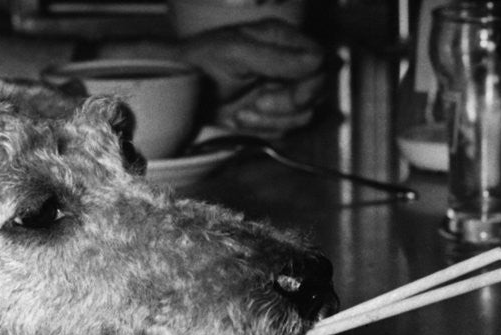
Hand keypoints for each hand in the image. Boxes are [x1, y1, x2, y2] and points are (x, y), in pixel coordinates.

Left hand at [179, 19, 325, 135]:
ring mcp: (281, 91)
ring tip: (243, 111)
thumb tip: (316, 61)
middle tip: (259, 103)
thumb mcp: (235, 52)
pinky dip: (263, 129)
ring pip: (304, 114)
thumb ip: (277, 56)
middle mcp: (286, 64)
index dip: (312, 82)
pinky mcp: (272, 115)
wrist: (179, 96)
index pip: (321, 61)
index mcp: (281, 40)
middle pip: (318, 91)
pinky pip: (286, 129)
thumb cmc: (199, 63)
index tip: (293, 94)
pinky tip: (241, 120)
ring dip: (272, 119)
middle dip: (289, 103)